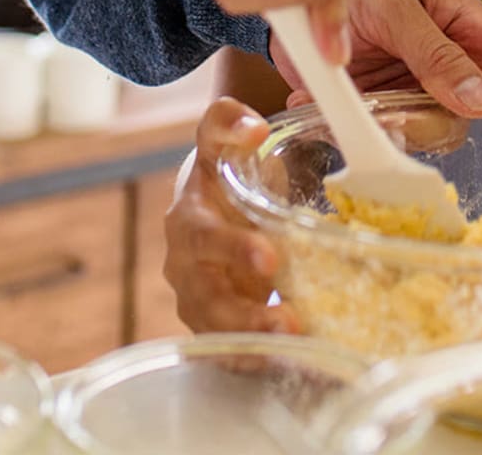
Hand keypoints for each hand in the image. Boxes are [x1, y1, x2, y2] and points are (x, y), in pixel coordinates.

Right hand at [164, 97, 298, 335]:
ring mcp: (198, 301)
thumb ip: (229, 121)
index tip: (269, 257)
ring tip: (294, 338)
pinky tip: (289, 359)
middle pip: (208, 294)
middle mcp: (187, 266)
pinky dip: (255, 358)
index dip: (232, 247)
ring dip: (255, 338)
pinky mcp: (215, 327)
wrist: (205, 204)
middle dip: (245, 309)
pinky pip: (230, 350)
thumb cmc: (218, 170)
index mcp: (188, 220)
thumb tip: (253, 128)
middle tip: (288, 317)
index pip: (203, 234)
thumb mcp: (220, 139)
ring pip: (219, 329)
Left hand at [272, 0, 481, 165]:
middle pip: (468, 116)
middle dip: (431, 122)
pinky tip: (323, 97)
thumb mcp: (396, 5)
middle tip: (391, 115)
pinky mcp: (379, 105)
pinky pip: (382, 136)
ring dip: (387, 124)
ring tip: (352, 97)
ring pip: (426, 132)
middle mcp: (449, 63)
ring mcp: (414, 87)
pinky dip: (350, 124)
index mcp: (467, 28)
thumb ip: (436, 52)